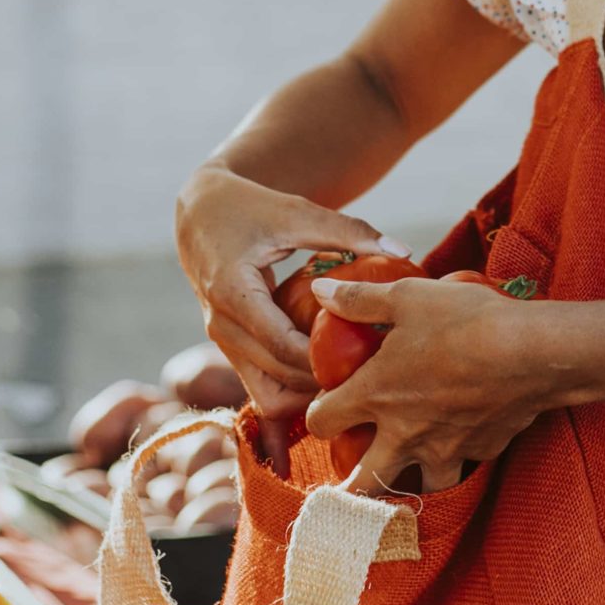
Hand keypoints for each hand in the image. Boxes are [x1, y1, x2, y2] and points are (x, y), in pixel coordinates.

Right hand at [173, 161, 410, 426]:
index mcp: (232, 293)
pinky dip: (295, 386)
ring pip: (267, 397)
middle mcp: (221, 326)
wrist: (201, 214)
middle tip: (374, 373)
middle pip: (277, 379)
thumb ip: (347, 231)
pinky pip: (264, 386)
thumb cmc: (250, 208)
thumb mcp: (297, 213)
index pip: (281, 345)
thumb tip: (402, 250)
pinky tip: (330, 367)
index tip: (370, 358)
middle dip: (325, 382)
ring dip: (308, 394)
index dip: (325, 359)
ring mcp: (223, 343)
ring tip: (353, 374)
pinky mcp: (233, 349)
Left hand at [303, 275, 563, 496]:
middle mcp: (403, 434)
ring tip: (410, 471)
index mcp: (375, 395)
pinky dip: (459, 456)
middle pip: (361, 482)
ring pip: (416, 490)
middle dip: (349, 485)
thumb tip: (319, 289)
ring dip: (409, 481)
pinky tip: (464, 437)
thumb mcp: (407, 296)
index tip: (326, 405)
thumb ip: (360, 299)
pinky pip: (464, 464)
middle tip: (350, 475)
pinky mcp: (482, 451)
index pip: (321, 422)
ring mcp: (444, 449)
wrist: (532, 351)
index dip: (317, 414)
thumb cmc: (466, 320)